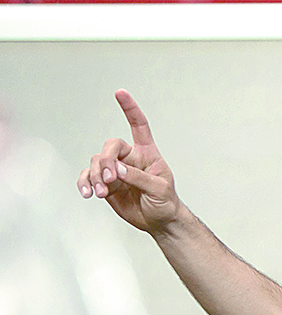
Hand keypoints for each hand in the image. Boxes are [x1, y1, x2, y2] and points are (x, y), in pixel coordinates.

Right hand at [77, 90, 182, 233]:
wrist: (159, 221)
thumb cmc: (165, 202)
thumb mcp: (159, 189)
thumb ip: (139, 177)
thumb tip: (116, 168)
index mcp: (147, 153)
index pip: (139, 126)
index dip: (130, 109)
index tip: (120, 94)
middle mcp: (130, 158)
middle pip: (110, 147)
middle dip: (106, 161)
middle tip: (110, 179)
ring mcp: (116, 170)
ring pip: (97, 162)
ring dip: (96, 176)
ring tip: (103, 192)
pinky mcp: (106, 183)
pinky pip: (88, 177)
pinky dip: (85, 183)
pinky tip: (88, 193)